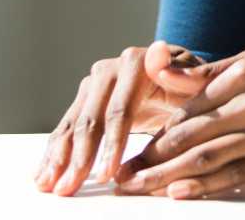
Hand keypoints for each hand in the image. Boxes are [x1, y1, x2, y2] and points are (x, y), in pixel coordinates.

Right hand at [34, 40, 207, 196]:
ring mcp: (94, 84)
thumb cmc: (194, 85)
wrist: (180, 79)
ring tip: (51, 186)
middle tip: (71, 188)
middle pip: (91, 118)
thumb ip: (188, 72)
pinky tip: (44, 173)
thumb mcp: (200, 81)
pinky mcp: (85, 99)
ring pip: (73, 123)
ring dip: (60, 157)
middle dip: (81, 157)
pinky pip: (66, 127)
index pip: (120, 109)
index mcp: (137, 62)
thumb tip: (158, 56)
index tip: (107, 174)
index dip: (112, 144)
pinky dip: (54, 151)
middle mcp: (110, 69)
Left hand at [113, 44, 244, 199]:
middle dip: (151, 158)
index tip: (129, 145)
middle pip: (191, 137)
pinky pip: (236, 176)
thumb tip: (162, 68)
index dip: (156, 130)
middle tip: (122, 176)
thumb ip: (208, 71)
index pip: (187, 108)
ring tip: (139, 188)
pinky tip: (179, 194)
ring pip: (207, 159)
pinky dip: (205, 187)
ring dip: (167, 177)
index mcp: (243, 74)